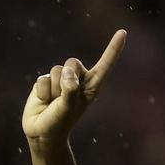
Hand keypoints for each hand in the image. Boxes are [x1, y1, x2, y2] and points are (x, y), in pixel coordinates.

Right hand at [22, 30, 126, 145]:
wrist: (42, 132)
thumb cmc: (60, 122)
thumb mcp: (68, 108)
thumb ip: (70, 90)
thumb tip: (66, 74)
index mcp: (92, 86)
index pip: (105, 65)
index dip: (113, 49)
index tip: (123, 32)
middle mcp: (78, 80)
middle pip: (72, 63)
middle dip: (67, 77)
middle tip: (64, 96)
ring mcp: (61, 79)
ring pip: (56, 70)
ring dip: (53, 89)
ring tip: (54, 102)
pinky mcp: (45, 81)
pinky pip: (42, 79)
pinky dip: (42, 93)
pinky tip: (44, 101)